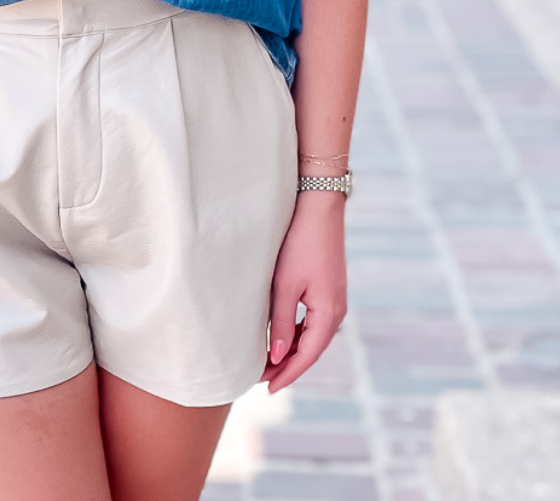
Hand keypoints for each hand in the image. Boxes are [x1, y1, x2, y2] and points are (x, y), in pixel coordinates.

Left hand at [262, 191, 347, 393]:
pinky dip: (297, 333)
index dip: (287, 374)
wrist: (318, 207)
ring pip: (312, 336)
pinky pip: (314, 321)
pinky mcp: (329, 288)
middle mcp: (337, 310)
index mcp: (329, 313)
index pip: (307, 356)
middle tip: (260, 378)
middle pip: (311, 350)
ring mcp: (335, 299)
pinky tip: (281, 335)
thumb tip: (276, 357)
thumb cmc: (300, 244)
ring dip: (292, 350)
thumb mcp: (285, 286)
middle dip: (287, 366)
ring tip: (267, 362)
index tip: (267, 388)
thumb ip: (281, 323)